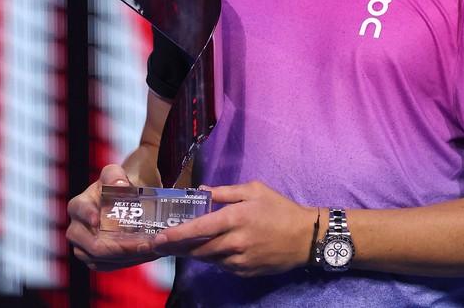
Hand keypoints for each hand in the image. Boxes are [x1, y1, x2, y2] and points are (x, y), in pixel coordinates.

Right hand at [66, 164, 158, 270]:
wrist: (124, 201)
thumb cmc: (117, 187)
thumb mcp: (114, 175)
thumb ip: (114, 176)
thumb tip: (119, 185)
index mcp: (78, 206)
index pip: (79, 210)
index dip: (87, 215)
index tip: (98, 220)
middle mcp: (77, 229)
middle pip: (92, 245)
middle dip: (118, 246)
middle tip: (143, 243)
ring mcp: (84, 247)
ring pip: (101, 259)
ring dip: (127, 256)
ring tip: (150, 249)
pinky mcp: (94, 260)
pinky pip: (108, 266)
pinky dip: (128, 261)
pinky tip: (146, 254)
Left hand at [151, 181, 317, 277]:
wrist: (305, 237)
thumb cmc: (280, 209)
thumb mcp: (254, 190)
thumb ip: (225, 192)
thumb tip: (201, 191)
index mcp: (235, 218)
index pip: (198, 229)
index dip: (176, 235)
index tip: (158, 238)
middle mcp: (234, 242)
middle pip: (197, 249)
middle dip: (177, 248)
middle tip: (161, 245)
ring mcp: (239, 261)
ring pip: (207, 259)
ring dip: (195, 252)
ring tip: (184, 245)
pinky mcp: (244, 272)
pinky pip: (221, 265)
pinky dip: (214, 257)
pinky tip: (214, 249)